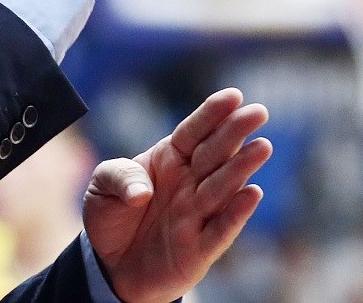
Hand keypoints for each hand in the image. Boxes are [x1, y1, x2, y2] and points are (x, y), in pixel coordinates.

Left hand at [82, 88, 272, 302]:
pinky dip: (236, 213)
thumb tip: (140, 192)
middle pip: (215, 154)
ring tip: (262, 146)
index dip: (212, 114)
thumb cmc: (112, 217)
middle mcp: (190, 183)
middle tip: (259, 112)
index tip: (233, 96)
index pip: (194, 132)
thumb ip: (118, 177)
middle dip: (236, 132)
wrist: (111, 266)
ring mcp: (197, 214)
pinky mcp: (201, 248)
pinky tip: (252, 193)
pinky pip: (221, 229)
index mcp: (170, 159)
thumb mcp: (101, 186)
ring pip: (223, 187)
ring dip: (242, 167)